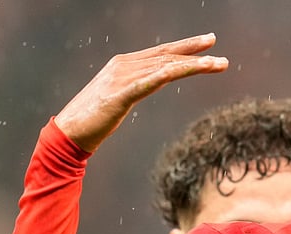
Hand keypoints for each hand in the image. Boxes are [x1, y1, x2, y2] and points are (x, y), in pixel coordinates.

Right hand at [55, 33, 228, 151]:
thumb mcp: (118, 98)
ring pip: (165, 67)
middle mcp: (124, 65)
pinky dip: (170, 74)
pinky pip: (150, 82)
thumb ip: (137, 86)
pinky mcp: (120, 95)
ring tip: (218, 65)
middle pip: (167, 56)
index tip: (208, 44)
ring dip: (194, 65)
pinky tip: (188, 71)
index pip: (161, 52)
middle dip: (197, 54)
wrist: (68, 133)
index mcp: (123, 64)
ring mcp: (121, 79)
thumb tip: (155, 82)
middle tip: (221, 56)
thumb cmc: (92, 119)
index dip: (186, 47)